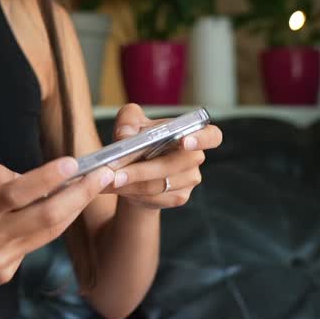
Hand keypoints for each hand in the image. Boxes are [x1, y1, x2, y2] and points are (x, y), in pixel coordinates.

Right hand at [0, 157, 114, 296]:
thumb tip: (33, 178)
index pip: (19, 193)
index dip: (48, 178)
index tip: (73, 163)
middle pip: (47, 217)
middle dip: (81, 195)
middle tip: (105, 175)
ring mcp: (0, 260)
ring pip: (48, 233)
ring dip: (73, 209)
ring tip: (92, 186)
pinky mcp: (5, 274)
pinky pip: (31, 244)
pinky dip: (41, 226)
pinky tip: (43, 211)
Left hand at [106, 103, 221, 209]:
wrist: (135, 169)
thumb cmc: (137, 140)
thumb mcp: (129, 123)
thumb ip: (127, 121)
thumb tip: (126, 135)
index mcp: (191, 133)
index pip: (212, 136)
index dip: (202, 139)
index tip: (184, 141)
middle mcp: (195, 158)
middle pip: (172, 165)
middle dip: (141, 170)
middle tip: (114, 173)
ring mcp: (189, 180)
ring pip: (159, 184)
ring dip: (131, 184)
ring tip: (107, 180)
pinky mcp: (178, 197)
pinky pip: (155, 198)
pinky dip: (132, 193)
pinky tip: (116, 189)